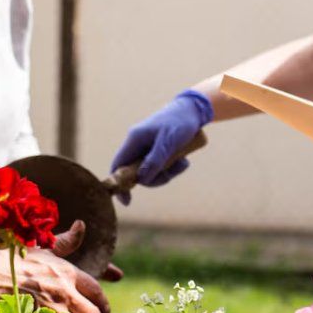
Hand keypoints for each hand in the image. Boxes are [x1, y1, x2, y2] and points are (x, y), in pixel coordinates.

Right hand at [109, 89, 212, 203]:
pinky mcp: (158, 151)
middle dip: (155, 178)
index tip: (127, 201)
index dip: (119, 184)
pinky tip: (184, 160)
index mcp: (134, 140)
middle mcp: (138, 145)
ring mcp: (147, 148)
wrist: (194, 111)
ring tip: (182, 162)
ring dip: (167, 172)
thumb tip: (142, 179)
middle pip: (137, 173)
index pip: (118, 165)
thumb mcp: (168, 142)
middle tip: (170, 174)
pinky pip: (161, 167)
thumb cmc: (179, 123)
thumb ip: (155, 160)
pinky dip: (173, 167)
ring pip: (151, 172)